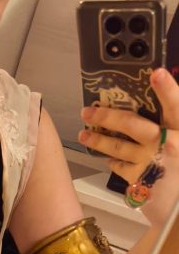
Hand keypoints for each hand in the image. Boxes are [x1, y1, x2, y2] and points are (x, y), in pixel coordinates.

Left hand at [78, 67, 178, 227]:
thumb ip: (172, 123)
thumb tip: (159, 101)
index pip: (177, 105)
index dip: (168, 89)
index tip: (157, 73)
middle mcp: (167, 144)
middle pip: (132, 124)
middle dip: (107, 115)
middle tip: (88, 111)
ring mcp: (150, 162)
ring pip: (118, 146)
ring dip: (98, 139)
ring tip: (84, 134)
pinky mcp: (139, 180)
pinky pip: (119, 166)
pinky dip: (112, 160)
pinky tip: (107, 158)